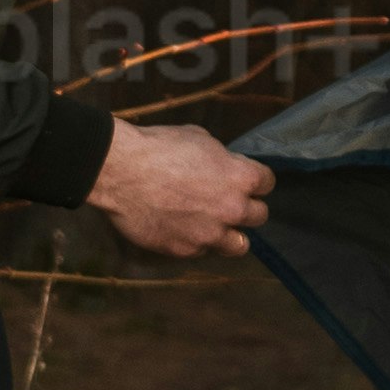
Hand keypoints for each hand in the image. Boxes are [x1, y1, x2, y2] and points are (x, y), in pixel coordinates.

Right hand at [90, 115, 277, 260]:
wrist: (121, 171)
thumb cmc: (159, 147)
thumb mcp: (200, 139)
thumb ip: (221, 160)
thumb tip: (223, 167)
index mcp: (241, 177)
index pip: (267, 183)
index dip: (255, 181)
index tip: (244, 182)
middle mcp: (233, 209)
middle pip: (259, 216)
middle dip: (246, 209)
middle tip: (228, 203)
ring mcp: (210, 234)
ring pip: (238, 245)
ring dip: (230, 235)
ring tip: (213, 226)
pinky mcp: (185, 250)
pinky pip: (201, 250)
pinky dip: (195, 241)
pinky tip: (180, 228)